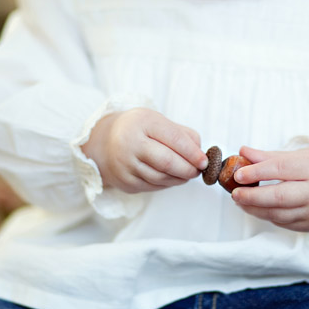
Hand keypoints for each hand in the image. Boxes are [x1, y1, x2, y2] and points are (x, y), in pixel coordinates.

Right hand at [82, 108, 207, 193]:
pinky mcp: (125, 182)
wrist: (104, 143)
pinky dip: (168, 184)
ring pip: (161, 178)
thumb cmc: (138, 130)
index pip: (174, 139)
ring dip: (180, 178)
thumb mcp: (157, 122)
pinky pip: (153, 186)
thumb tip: (200, 153)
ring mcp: (125, 165)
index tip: (204, 161)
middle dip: (188, 169)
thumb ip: (181, 134)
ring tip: (187, 173)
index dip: (193, 152)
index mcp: (142, 122)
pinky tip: (172, 178)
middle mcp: (130, 143)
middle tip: (198, 170)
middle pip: (167, 162)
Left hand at [230, 146, 308, 231]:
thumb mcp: (303, 155)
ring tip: (241, 201)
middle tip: (234, 193)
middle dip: (252, 196)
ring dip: (255, 209)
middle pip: (278, 196)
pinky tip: (258, 209)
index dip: (256, 172)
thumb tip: (243, 152)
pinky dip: (268, 216)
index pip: (280, 169)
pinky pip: (284, 223)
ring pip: (278, 214)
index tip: (238, 174)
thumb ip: (271, 156)